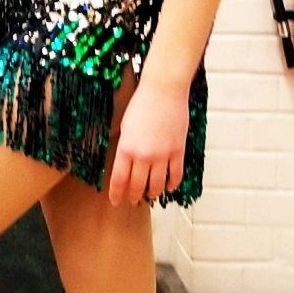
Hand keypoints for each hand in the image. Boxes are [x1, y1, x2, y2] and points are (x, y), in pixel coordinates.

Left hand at [108, 78, 188, 205]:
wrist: (163, 91)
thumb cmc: (140, 104)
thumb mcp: (123, 126)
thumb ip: (124, 146)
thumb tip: (123, 162)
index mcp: (125, 149)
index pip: (119, 179)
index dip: (117, 193)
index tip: (115, 201)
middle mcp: (143, 156)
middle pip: (138, 185)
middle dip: (133, 195)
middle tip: (131, 201)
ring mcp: (163, 155)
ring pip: (157, 183)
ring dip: (152, 192)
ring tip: (149, 196)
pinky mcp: (178, 151)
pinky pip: (176, 174)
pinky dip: (172, 183)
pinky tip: (169, 188)